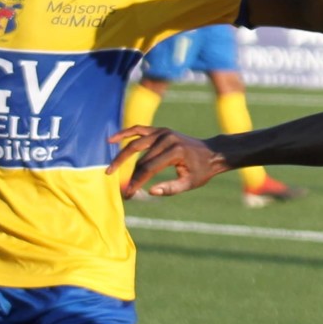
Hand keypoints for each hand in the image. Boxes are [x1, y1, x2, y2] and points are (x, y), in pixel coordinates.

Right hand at [110, 126, 227, 197]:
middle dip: (130, 175)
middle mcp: (167, 139)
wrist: (212, 152)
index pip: (149, 168)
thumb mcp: (191, 183)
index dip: (137, 181)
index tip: (129, 194)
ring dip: (121, 157)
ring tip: (110, 169)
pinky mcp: (160, 130)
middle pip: (141, 158)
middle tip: (121, 188)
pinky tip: (111, 140)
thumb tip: (150, 192)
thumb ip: (171, 189)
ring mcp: (162, 132)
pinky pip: (138, 129)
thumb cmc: (202, 170)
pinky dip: (124, 134)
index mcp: (175, 151)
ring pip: (135, 143)